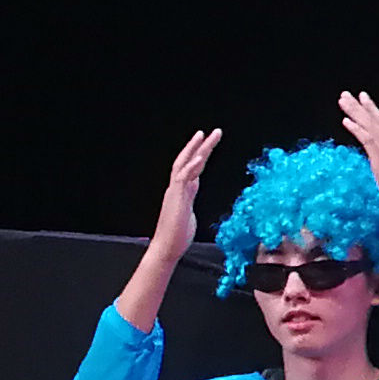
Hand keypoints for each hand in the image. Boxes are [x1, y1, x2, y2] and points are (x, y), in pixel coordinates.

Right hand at [150, 128, 222, 262]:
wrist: (166, 248)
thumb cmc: (177, 236)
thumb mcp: (188, 214)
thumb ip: (189, 202)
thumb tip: (192, 195)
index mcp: (181, 191)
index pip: (192, 168)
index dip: (200, 155)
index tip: (207, 143)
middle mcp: (177, 188)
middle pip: (187, 160)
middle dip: (200, 145)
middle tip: (212, 131)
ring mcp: (175, 192)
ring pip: (185, 164)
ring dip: (196, 149)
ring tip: (206, 135)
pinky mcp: (176, 199)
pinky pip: (182, 179)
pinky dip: (191, 167)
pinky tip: (200, 157)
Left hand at [334, 92, 378, 218]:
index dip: (372, 109)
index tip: (363, 98)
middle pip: (373, 119)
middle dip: (359, 106)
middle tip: (347, 94)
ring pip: (368, 125)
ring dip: (355, 111)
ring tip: (344, 100)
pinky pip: (366, 138)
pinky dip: (356, 128)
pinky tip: (346, 120)